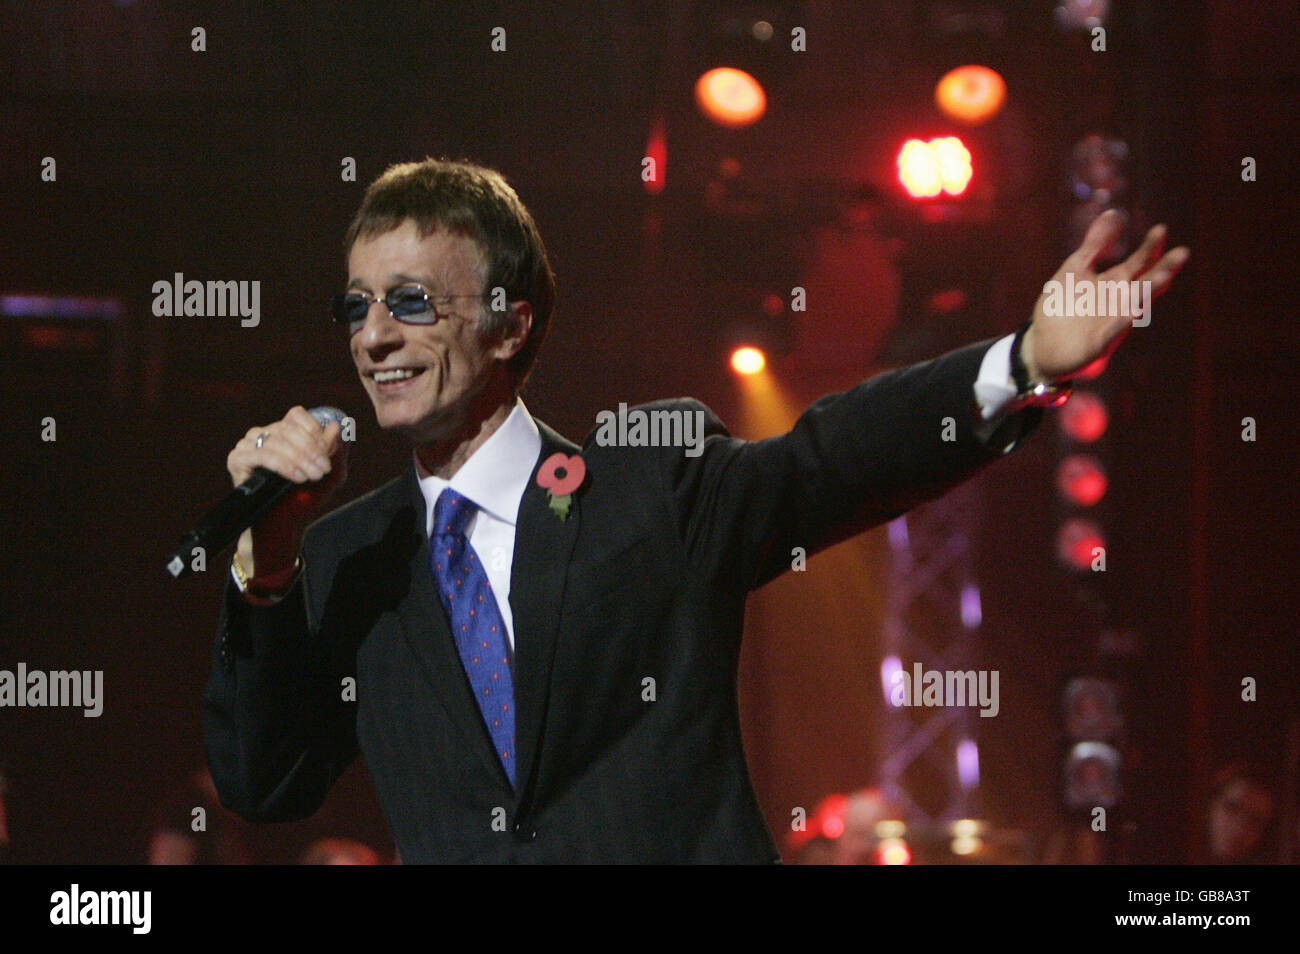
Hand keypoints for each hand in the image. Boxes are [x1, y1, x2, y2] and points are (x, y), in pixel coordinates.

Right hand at [226, 406, 349, 575]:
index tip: (327, 453)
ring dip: (301, 459)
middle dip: (311, 449)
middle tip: (323, 469)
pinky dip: (285, 465)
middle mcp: (262, 434)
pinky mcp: (237, 459)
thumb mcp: (325, 474)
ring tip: (313, 476)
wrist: (281, 525)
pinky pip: (263, 455)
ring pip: (277, 441)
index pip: (296, 415)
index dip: (314, 430)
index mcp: (282, 432)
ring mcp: (247, 445)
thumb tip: (337, 426)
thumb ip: (332, 450)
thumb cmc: (302, 498)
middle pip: (288, 428)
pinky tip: (298, 477)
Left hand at [1022, 209, 1189, 382]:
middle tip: (1181, 252)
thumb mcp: (1077, 268)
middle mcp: (1119, 301)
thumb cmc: (1063, 305)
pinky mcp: (1099, 344)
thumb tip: (1115, 212)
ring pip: (1135, 306)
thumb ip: (1096, 243)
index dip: (1150, 247)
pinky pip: (1112, 332)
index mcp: (1115, 282)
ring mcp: (1112, 322)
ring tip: (1164, 276)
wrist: (1042, 345)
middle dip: (1162, 268)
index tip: (1161, 229)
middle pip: (1146, 282)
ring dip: (1148, 291)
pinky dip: (1120, 323)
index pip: (1140, 262)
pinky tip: (1130, 313)